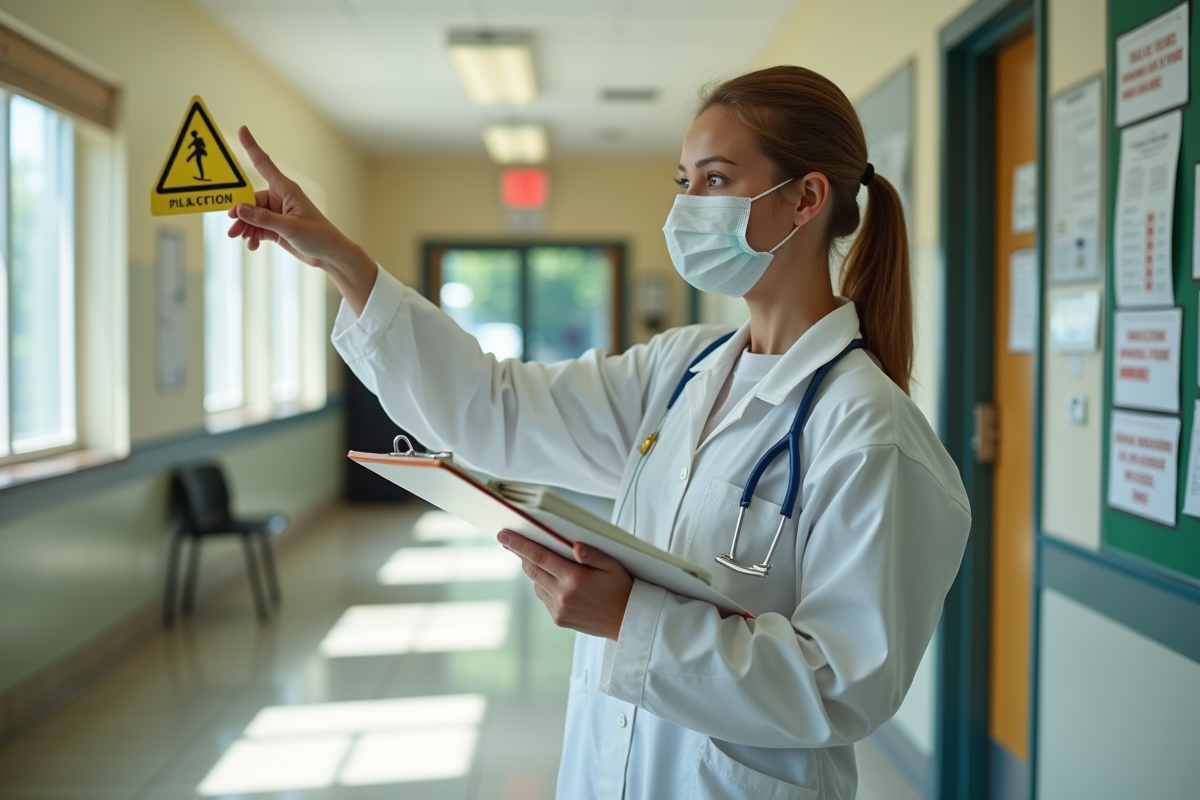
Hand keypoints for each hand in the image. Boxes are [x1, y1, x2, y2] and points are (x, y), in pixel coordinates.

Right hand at [226, 126, 375, 313]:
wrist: (331, 255)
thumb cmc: (318, 236)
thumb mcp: (290, 227)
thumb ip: (264, 218)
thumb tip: (239, 208)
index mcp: (286, 189)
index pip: (264, 164)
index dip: (251, 147)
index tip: (242, 129)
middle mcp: (280, 198)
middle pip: (251, 199)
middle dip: (240, 213)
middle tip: (232, 228)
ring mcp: (278, 213)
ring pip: (252, 215)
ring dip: (245, 226)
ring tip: (241, 238)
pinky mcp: (277, 227)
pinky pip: (258, 227)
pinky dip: (253, 235)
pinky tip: (252, 245)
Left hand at [498, 531, 632, 640]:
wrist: (626, 621)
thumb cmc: (621, 588)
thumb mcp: (612, 565)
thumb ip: (592, 554)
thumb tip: (574, 546)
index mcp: (575, 578)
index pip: (540, 557)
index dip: (519, 545)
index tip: (503, 536)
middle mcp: (563, 595)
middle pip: (532, 569)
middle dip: (520, 554)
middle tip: (509, 541)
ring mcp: (558, 609)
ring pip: (536, 583)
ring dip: (535, 570)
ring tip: (541, 560)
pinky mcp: (558, 619)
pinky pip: (543, 597)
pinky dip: (544, 585)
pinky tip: (555, 580)